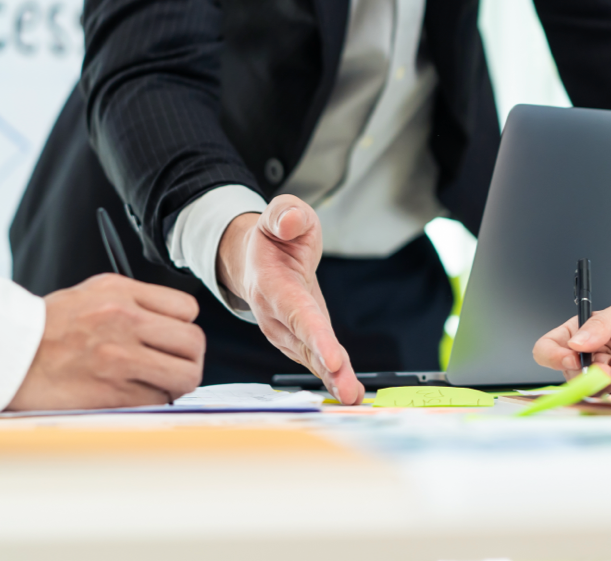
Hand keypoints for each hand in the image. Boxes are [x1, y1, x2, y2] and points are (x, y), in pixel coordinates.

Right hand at [7, 274, 204, 409]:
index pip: (188, 310)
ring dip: (177, 382)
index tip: (172, 339)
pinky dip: (153, 400)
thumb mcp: (93, 293)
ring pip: (185, 376)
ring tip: (160, 382)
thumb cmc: (47, 328)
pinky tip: (133, 393)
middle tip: (175, 365)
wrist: (5, 356)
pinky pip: (158, 400)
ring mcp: (120, 359)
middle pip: (194, 344)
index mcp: (121, 294)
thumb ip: (137, 300)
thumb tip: (175, 320)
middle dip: (189, 357)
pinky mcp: (114, 392)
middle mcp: (125, 322)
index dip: (184, 327)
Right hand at [217, 195, 363, 403]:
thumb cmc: (275, 237)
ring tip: (353, 397)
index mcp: (273, 285)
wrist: (256, 258)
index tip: (334, 358)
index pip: (297, 313)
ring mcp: (286, 331)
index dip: (316, 336)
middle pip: (304, 344)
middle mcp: (277, 315)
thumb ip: (286, 215)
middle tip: (348, 391)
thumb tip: (290, 222)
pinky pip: (316, 360)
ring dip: (332, 380)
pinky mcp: (299, 339)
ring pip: (311, 358)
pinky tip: (350, 393)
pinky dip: (332, 378)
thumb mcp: (281, 213)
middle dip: (327, 368)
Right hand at [532, 293, 610, 391]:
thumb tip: (575, 342)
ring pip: (590, 392)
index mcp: (585, 333)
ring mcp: (610, 376)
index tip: (571, 358)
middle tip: (604, 366)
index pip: (550, 348)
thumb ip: (602, 323)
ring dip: (604, 383)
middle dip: (584, 374)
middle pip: (568, 375)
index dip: (553, 356)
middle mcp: (594, 356)